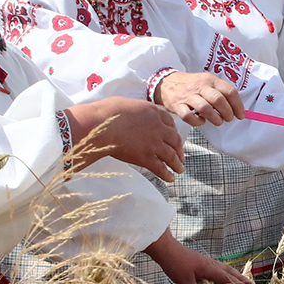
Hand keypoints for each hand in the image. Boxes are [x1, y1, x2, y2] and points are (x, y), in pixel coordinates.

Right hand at [68, 97, 183, 178]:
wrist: (102, 124)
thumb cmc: (108, 112)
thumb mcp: (128, 104)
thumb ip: (137, 111)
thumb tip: (133, 114)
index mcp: (154, 112)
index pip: (170, 122)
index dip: (174, 131)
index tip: (175, 137)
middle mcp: (158, 128)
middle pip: (174, 139)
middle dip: (179, 149)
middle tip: (181, 156)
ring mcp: (153, 143)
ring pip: (171, 155)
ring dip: (177, 164)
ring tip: (180, 170)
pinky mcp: (145, 157)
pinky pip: (160, 167)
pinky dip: (166, 174)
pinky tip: (170, 178)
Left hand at [145, 231, 251, 283]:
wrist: (166, 249)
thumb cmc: (175, 264)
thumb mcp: (184, 281)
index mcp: (209, 268)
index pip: (226, 278)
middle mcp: (210, 264)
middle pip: (229, 272)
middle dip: (240, 279)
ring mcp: (206, 261)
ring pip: (224, 268)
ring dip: (234, 274)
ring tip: (242, 278)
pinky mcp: (201, 261)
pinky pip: (218, 267)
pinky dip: (225, 271)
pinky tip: (222, 274)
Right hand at [155, 71, 244, 126]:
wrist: (166, 83)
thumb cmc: (191, 85)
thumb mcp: (206, 82)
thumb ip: (221, 92)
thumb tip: (237, 109)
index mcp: (210, 79)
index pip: (229, 91)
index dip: (238, 105)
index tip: (241, 115)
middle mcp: (199, 86)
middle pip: (218, 100)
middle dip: (227, 113)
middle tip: (228, 118)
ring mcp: (188, 96)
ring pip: (205, 108)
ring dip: (215, 119)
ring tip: (217, 121)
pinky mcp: (177, 105)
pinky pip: (189, 116)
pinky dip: (197, 122)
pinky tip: (201, 121)